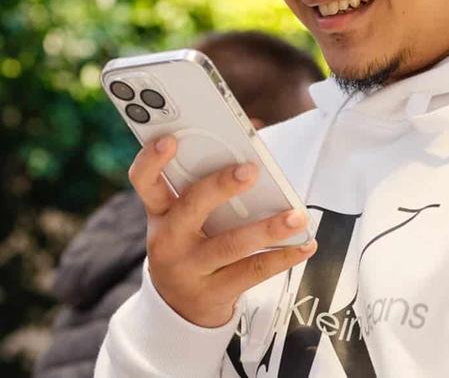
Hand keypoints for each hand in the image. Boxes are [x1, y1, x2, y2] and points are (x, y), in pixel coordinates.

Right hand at [128, 135, 317, 327]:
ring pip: (229, 244)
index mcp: (159, 212)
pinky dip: (282, 257)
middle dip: (220, 187)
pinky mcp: (214, 292)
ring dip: (267, 228)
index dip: (152, 160)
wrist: (179, 307)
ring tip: (296, 216)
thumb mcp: (183, 217)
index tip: (170, 140)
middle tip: (250, 170)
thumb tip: (253, 145)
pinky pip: (252, 272)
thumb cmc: (189, 245)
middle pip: (190, 207)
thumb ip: (206, 184)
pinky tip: (304, 245)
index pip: (144, 181)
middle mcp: (168, 240)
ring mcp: (189, 269)